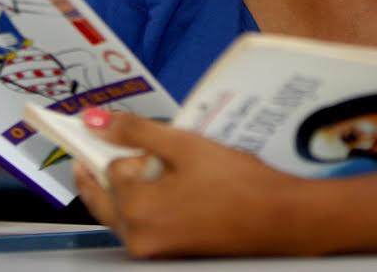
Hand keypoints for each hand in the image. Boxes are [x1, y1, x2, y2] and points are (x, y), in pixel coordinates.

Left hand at [74, 112, 311, 257]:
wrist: (279, 218)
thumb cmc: (239, 183)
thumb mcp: (185, 146)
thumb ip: (136, 132)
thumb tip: (96, 122)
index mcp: (137, 210)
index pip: (110, 170)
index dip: (125, 149)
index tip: (124, 134)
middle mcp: (139, 238)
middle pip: (106, 198)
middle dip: (111, 173)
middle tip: (121, 151)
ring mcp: (154, 252)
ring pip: (124, 214)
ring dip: (132, 190)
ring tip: (164, 169)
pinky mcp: (170, 255)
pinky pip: (145, 227)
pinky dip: (150, 207)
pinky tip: (177, 190)